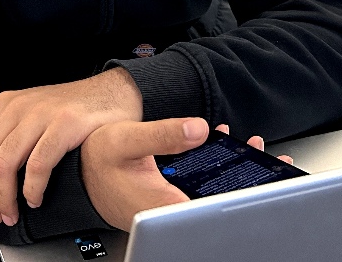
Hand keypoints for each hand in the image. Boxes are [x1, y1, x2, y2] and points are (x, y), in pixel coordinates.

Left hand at [0, 67, 141, 226]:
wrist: (113, 92)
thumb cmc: (69, 106)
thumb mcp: (26, 107)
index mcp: (1, 104)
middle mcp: (15, 106)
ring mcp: (39, 114)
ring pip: (2, 165)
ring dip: (4, 199)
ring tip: (13, 214)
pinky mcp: (64, 124)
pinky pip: (37, 165)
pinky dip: (32, 190)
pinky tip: (36, 199)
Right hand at [80, 120, 290, 230]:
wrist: (80, 174)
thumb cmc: (96, 161)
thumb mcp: (127, 139)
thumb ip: (163, 135)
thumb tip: (199, 129)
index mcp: (162, 205)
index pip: (210, 205)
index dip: (240, 190)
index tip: (260, 171)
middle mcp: (170, 212)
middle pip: (216, 201)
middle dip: (244, 177)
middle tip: (261, 153)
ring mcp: (171, 208)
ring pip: (210, 194)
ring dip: (232, 171)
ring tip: (248, 148)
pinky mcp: (170, 201)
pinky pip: (199, 188)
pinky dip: (214, 169)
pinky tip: (219, 146)